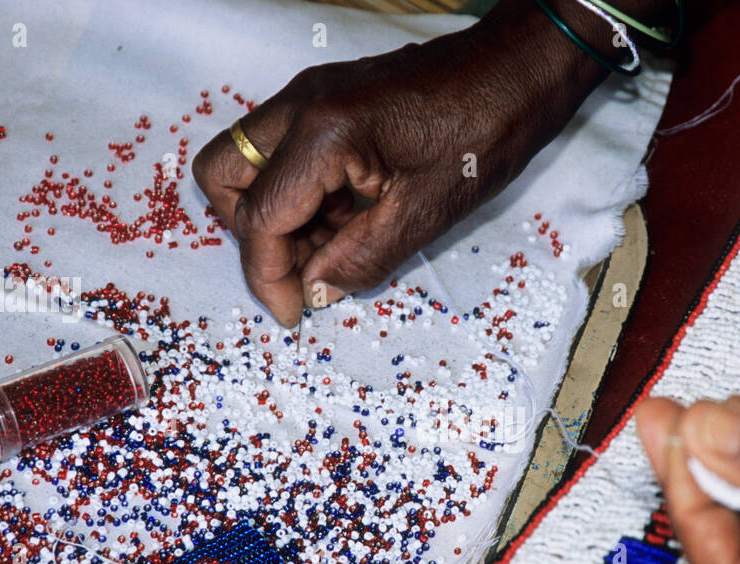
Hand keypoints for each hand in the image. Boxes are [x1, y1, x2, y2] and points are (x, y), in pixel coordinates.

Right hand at [192, 0, 610, 325]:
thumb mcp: (423, 214)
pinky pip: (281, 153)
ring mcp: (309, 96)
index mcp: (323, 133)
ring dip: (278, 217)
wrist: (514, 73)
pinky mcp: (325, 100)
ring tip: (336, 248)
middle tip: (304, 272)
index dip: (268, 276)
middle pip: (225, 178)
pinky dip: (298, 195)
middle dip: (253, 236)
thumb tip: (313, 292)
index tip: (291, 313)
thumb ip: (359, 259)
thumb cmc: (482, 134)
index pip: (260, 217)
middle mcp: (301, 105)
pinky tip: (346, 220)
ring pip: (248, 164)